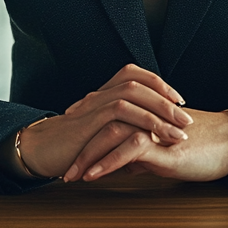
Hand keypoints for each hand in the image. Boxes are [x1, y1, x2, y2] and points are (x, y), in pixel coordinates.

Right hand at [11, 64, 192, 178]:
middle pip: (139, 82)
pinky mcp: (88, 122)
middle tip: (187, 119)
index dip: (159, 85)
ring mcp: (93, 105)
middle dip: (166, 100)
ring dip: (159, 113)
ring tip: (179, 133)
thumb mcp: (102, 135)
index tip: (179, 101)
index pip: (135, 75)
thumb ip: (123, 130)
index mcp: (103, 93)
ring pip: (132, 96)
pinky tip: (157, 139)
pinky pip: (120, 115)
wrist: (40, 152)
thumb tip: (150, 138)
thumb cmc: (72, 146)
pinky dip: (142, 125)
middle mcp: (99, 94)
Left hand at [62, 107, 227, 183]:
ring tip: (71, 175)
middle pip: (101, 123)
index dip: (82, 133)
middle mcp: (145, 116)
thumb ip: (143, 153)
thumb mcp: (164, 150)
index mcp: (144, 115)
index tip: (64, 152)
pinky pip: (129, 148)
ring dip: (87, 155)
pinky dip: (108, 162)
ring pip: (110, 133)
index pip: (105, 118)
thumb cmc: (202, 147)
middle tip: (59, 167)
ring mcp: (154, 128)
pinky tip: (94, 175)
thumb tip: (123, 165)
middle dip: (77, 146)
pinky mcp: (164, 144)